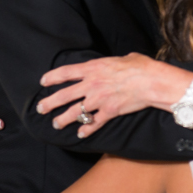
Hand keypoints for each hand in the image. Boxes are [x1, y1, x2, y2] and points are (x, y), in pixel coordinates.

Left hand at [37, 53, 170, 137]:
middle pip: (64, 95)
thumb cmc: (141, 67)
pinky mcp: (108, 112)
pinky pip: (93, 124)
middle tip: (41, 109)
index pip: (66, 73)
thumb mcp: (124, 58)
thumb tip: (116, 63)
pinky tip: (80, 134)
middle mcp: (92, 85)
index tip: (43, 82)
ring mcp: (99, 100)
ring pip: (74, 113)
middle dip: (49, 103)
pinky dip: (86, 130)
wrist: (152, 82)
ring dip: (63, 119)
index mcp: (93, 68)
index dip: (52, 77)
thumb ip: (113, 63)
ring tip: (56, 124)